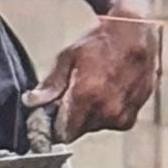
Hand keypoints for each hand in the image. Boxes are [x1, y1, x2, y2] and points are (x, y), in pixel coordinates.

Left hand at [25, 11, 158, 140]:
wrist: (136, 36)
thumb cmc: (101, 43)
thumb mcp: (69, 57)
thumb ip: (51, 84)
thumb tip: (32, 101)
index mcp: (87, 96)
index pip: (63, 131)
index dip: (53, 126)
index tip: (48, 117)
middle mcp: (106, 112)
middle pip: (78, 130)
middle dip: (70, 118)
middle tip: (69, 96)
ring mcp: (121, 117)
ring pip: (94, 127)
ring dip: (88, 115)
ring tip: (90, 88)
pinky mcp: (131, 117)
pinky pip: (110, 123)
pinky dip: (105, 114)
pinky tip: (105, 92)